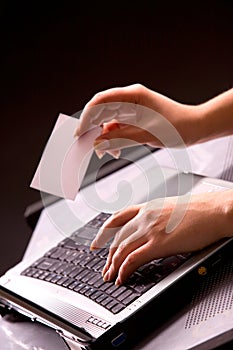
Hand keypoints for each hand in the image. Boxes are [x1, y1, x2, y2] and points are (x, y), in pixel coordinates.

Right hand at [75, 84, 200, 157]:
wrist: (196, 128)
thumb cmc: (178, 126)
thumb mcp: (146, 135)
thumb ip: (119, 139)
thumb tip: (98, 144)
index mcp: (134, 95)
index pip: (101, 101)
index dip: (87, 117)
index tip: (79, 133)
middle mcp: (131, 99)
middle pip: (102, 111)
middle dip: (94, 129)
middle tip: (89, 146)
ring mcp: (133, 108)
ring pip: (109, 121)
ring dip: (105, 137)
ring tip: (107, 151)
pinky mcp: (136, 117)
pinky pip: (118, 126)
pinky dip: (114, 138)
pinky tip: (115, 149)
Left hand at [90, 190, 232, 284]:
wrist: (215, 210)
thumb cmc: (201, 209)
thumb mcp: (172, 208)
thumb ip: (158, 217)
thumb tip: (156, 227)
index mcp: (148, 207)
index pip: (117, 219)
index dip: (103, 232)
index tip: (97, 243)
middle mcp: (144, 217)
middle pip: (117, 238)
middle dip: (108, 256)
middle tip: (105, 268)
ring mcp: (149, 230)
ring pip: (121, 250)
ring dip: (113, 267)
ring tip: (110, 277)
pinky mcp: (158, 243)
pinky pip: (133, 259)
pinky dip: (124, 271)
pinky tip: (122, 278)